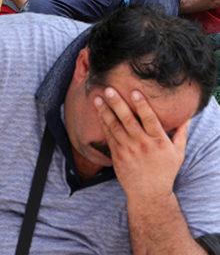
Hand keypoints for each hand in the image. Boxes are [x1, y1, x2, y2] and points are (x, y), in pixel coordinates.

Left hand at [94, 87, 188, 201]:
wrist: (148, 193)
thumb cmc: (164, 171)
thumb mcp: (178, 153)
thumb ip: (180, 134)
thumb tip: (186, 117)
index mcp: (159, 142)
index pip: (150, 119)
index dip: (142, 105)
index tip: (134, 91)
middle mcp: (142, 144)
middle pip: (128, 120)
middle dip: (117, 103)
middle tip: (108, 90)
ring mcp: (127, 150)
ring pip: (114, 126)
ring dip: (105, 111)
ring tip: (97, 98)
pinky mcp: (117, 155)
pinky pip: (108, 136)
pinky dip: (103, 123)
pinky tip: (99, 112)